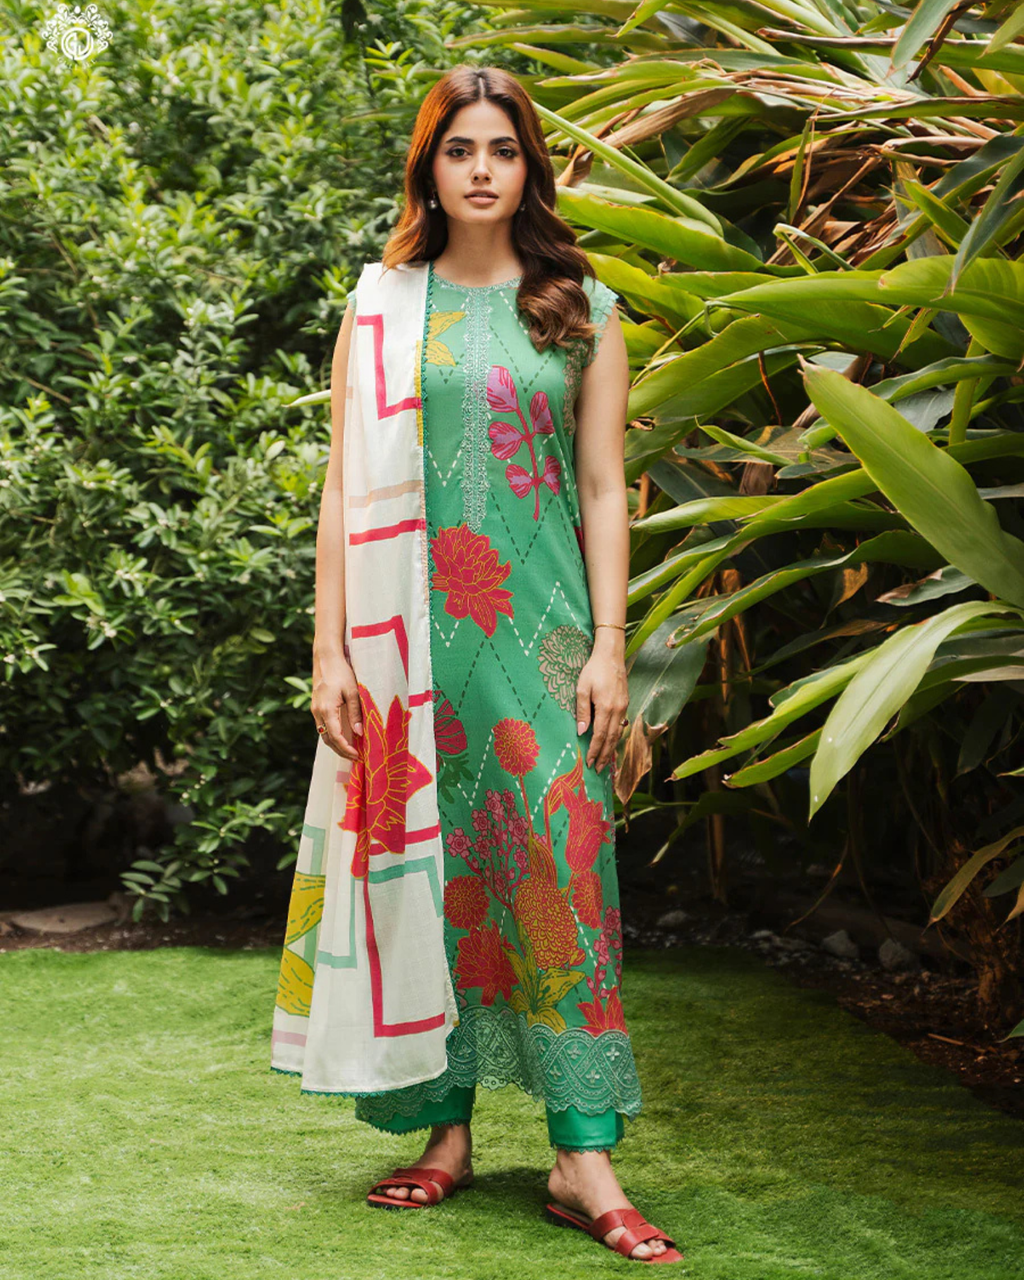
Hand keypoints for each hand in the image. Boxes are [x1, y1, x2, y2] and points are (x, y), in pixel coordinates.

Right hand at [311, 654, 362, 760]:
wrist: (326, 658)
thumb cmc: (342, 672)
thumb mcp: (353, 692)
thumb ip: (355, 713)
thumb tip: (359, 733)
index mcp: (326, 710)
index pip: (335, 736)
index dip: (346, 749)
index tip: (357, 756)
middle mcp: (317, 712)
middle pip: (327, 739)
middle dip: (341, 751)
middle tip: (355, 758)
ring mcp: (315, 710)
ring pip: (324, 734)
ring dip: (336, 744)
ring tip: (350, 751)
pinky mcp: (316, 707)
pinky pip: (323, 726)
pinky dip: (332, 735)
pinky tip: (343, 737)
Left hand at [575, 645, 628, 773]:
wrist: (611, 655)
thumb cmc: (593, 670)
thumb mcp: (582, 689)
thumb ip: (582, 711)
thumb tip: (581, 732)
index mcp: (606, 707)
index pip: (600, 736)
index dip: (595, 751)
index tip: (590, 763)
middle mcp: (618, 710)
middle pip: (611, 739)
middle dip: (605, 756)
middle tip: (599, 770)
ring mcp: (624, 707)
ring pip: (618, 734)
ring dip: (611, 749)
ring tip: (606, 762)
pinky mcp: (625, 703)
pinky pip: (621, 726)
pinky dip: (616, 738)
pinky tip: (611, 743)